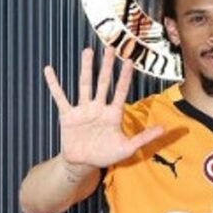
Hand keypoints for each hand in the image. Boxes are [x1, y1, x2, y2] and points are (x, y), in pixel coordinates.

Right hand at [44, 47, 163, 169]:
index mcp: (113, 114)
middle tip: (109, 48)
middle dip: (106, 66)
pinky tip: (49, 70)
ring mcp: (83, 110)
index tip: (129, 61)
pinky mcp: (68, 115)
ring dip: (86, 68)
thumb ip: (144, 138)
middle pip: (103, 83)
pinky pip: (60, 97)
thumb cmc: (106, 155)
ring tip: (87, 51)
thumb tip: (164, 129)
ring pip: (84, 85)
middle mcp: (98, 107)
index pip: (121, 91)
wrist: (83, 164)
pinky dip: (54, 84)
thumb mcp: (127, 148)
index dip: (125, 77)